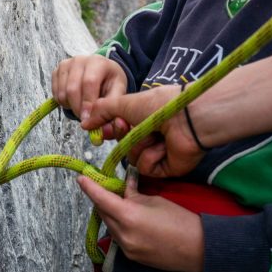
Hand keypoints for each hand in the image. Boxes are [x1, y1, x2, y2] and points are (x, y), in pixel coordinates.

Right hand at [51, 55, 127, 121]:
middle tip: (84, 119)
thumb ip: (110, 103)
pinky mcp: (56, 71)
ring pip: (62, 92)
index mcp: (98, 62)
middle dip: (77, 108)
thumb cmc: (110, 81)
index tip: (87, 118)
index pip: (89, 82)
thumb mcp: (118, 89)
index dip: (87, 102)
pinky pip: (55, 93)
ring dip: (70, 106)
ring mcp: (66, 64)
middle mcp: (79, 60)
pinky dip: (63, 102)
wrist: (101, 71)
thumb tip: (100, 120)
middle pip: (72, 88)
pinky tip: (74, 101)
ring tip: (81, 108)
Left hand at [77, 169, 203, 271]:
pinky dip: (119, 225)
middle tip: (106, 186)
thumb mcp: (156, 200)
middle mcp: (123, 234)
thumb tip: (125, 185)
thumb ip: (135, 193)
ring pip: (109, 225)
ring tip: (121, 202)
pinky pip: (118, 236)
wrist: (198, 248)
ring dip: (110, 212)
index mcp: (129, 216)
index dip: (90, 187)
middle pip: (102, 212)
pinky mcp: (131, 255)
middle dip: (101, 199)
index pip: (101, 199)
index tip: (81, 178)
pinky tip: (129, 218)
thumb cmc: (181, 221)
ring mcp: (126, 247)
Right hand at [88, 85, 206, 176]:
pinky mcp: (165, 168)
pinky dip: (152, 156)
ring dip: (140, 145)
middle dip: (125, 136)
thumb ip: (102, 111)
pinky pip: (146, 168)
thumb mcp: (124, 103)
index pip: (119, 130)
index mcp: (143, 118)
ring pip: (132, 158)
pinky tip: (164, 146)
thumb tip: (84, 123)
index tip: (104, 129)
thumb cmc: (159, 105)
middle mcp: (151, 135)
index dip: (110, 130)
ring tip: (156, 134)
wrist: (187, 118)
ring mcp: (158, 152)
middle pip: (124, 145)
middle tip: (131, 126)